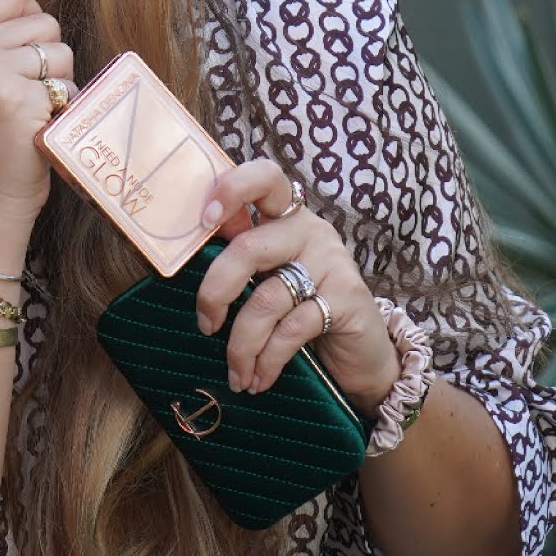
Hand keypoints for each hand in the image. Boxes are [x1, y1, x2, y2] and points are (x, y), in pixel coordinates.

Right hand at [0, 0, 75, 229]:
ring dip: (58, 84)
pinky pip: (67, 83)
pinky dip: (64, 108)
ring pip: (60, 52)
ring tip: (32, 112)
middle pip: (44, 21)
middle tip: (22, 96)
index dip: (28, 18)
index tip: (23, 51)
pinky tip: (41, 128)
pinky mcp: (21, 100)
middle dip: (46, 58)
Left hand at [192, 159, 401, 413]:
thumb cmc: (304, 312)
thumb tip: (191, 249)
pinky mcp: (346, 298)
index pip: (264, 177)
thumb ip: (242, 260)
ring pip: (267, 298)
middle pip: (248, 248)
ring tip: (236, 375)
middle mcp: (309, 230)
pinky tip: (260, 378)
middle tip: (205, 326)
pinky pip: (292, 328)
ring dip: (241, 344)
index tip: (203, 220)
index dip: (230, 190)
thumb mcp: (272, 279)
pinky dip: (268, 359)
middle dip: (216, 293)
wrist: (363, 356)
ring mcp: (331, 262)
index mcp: (286, 216)